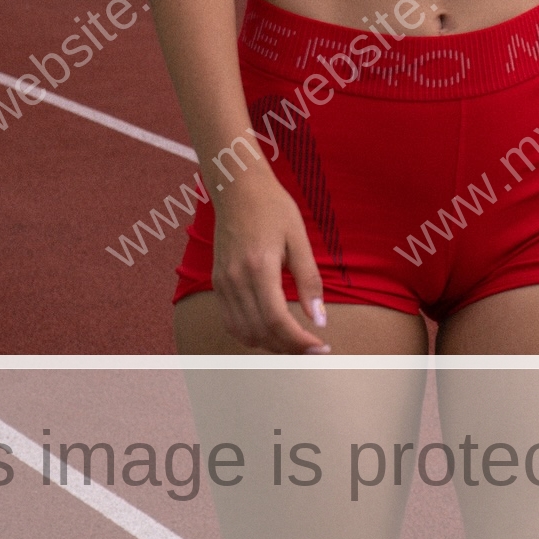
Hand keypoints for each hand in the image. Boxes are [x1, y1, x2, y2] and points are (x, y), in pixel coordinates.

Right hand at [210, 165, 329, 354]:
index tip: (320, 349)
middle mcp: (236, 280)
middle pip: (260, 332)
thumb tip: (320, 319)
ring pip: (243, 333)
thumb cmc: (273, 208)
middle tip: (313, 350)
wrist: (238, 187)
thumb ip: (309, 280)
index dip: (299, 342)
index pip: (277, 321)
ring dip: (269, 345)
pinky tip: (271, 331)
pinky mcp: (218, 284)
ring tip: (295, 343)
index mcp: (259, 268)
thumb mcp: (299, 238)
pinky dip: (251, 334)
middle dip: (289, 348)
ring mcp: (223, 284)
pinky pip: (231, 322)